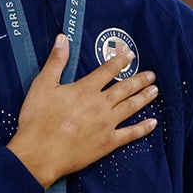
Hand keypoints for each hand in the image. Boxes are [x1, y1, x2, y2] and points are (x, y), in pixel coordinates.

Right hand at [7, 34, 158, 187]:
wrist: (39, 153)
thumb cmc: (38, 119)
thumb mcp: (43, 85)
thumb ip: (56, 61)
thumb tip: (63, 39)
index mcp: (85, 89)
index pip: (107, 70)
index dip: (120, 61)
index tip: (130, 55)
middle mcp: (100, 105)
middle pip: (125, 88)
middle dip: (139, 80)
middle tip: (151, 75)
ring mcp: (106, 124)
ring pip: (131, 107)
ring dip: (144, 98)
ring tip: (155, 91)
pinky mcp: (107, 143)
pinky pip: (130, 134)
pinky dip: (143, 128)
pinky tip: (153, 123)